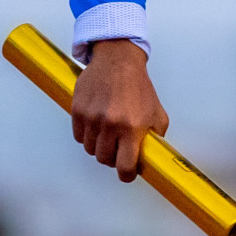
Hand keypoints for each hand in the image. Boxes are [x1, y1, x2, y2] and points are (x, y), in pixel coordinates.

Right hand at [71, 39, 169, 182]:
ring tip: (108, 132)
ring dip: (99, 146)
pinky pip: (79, 137)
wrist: (118, 61)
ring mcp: (92, 118)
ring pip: (90, 149)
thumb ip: (155, 137)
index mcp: (132, 127)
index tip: (127, 173)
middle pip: (105, 160)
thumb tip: (152, 157)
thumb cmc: (138, 86)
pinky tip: (97, 124)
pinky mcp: (78, 111)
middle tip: (118, 148)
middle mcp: (111, 124)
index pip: (125, 166)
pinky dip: (87, 135)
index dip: (126, 174)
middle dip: (113, 158)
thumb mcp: (156, 112)